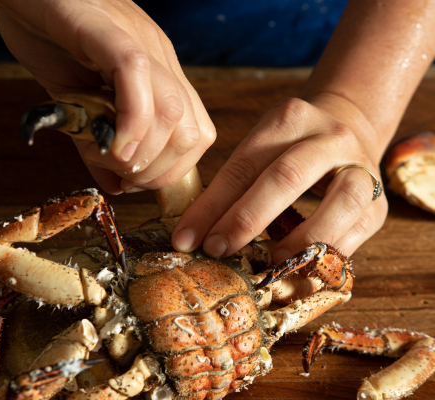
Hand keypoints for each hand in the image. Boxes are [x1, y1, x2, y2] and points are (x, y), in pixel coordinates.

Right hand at [0, 0, 214, 193]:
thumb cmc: (51, 44)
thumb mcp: (80, 106)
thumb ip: (101, 146)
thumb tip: (117, 186)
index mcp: (161, 77)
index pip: (196, 135)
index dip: (172, 171)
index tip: (136, 182)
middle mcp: (159, 59)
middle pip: (192, 132)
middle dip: (158, 171)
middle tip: (122, 173)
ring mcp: (137, 41)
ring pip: (172, 111)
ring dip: (143, 154)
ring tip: (109, 157)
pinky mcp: (103, 28)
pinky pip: (134, 74)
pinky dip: (130, 121)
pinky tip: (111, 142)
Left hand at [172, 94, 388, 262]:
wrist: (347, 132)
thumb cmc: (291, 150)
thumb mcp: (261, 150)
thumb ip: (234, 185)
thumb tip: (196, 234)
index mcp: (289, 119)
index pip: (243, 165)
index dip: (212, 205)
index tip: (186, 238)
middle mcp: (329, 137)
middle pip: (286, 176)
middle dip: (246, 219)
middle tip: (217, 249)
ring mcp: (361, 167)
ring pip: (338, 203)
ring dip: (297, 239)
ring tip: (268, 263)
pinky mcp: (379, 202)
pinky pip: (356, 232)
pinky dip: (326, 253)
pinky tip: (300, 266)